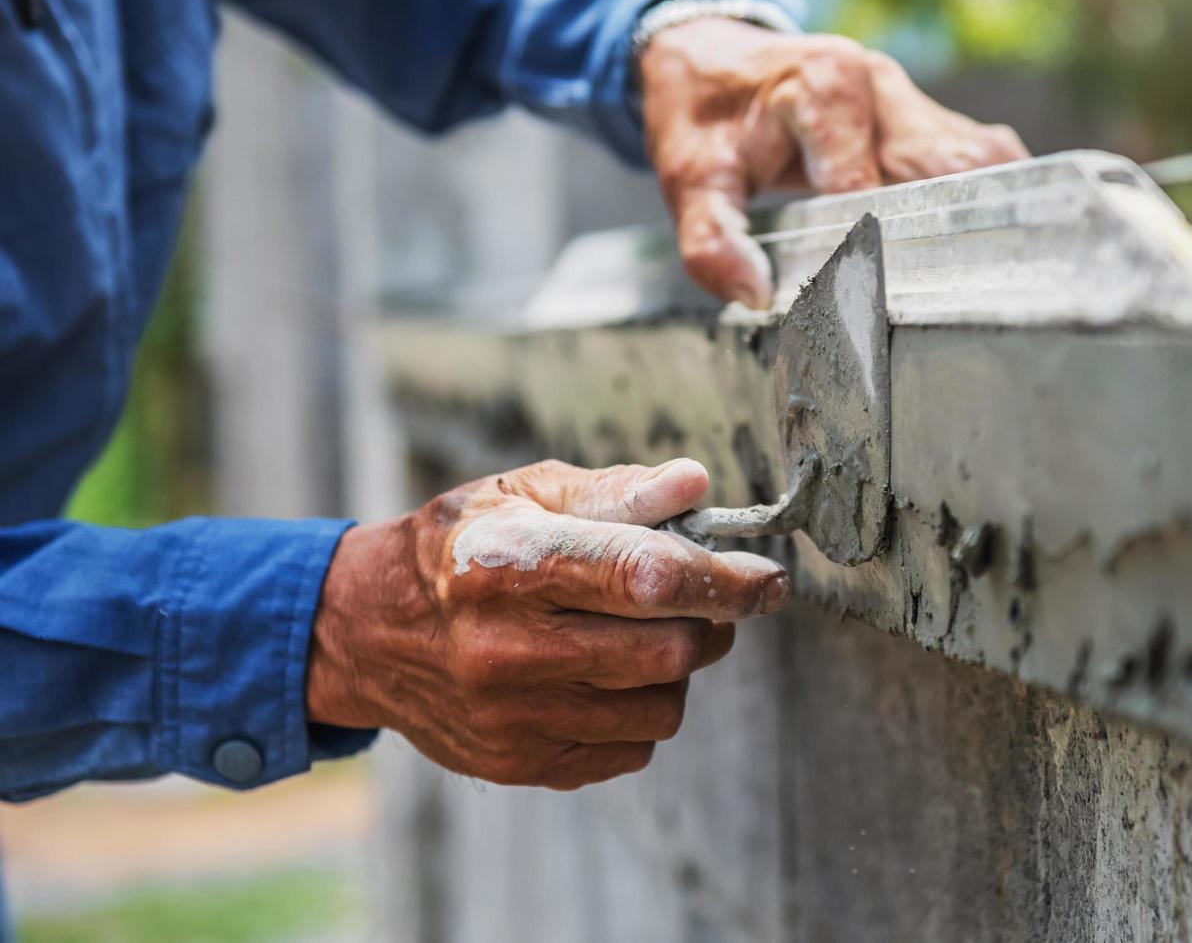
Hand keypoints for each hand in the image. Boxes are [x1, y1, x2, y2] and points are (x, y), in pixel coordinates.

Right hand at [307, 457, 788, 789]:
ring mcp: (514, 716)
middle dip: (707, 622)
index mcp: (511, 564)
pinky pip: (630, 748)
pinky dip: (639, 710)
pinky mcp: (520, 763)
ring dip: (676, 669)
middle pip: (668, 651)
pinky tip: (604, 676)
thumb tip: (693, 487)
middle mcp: (508, 649)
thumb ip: (612, 492)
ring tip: (640, 635)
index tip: (766, 580)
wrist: (365, 631)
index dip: (721, 580)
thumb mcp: (520, 494)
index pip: (643, 577)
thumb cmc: (457, 549)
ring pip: (661, 706)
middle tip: (699, 599)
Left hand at [640, 18, 1029, 308]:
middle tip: (944, 302)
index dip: (872, 251)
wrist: (710, 59)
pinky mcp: (928, 118)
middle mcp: (880, 85)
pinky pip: (979, 161)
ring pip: (977, 163)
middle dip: (948, 237)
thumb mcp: (688, 177)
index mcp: (825, 89)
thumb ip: (712, 240)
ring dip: (978, 219)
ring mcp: (910, 100)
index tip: (872, 304)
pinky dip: (984, 203)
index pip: (869, 188)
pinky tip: (977, 249)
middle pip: (945, 171)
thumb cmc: (703, 117)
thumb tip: (754, 297)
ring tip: (974, 280)